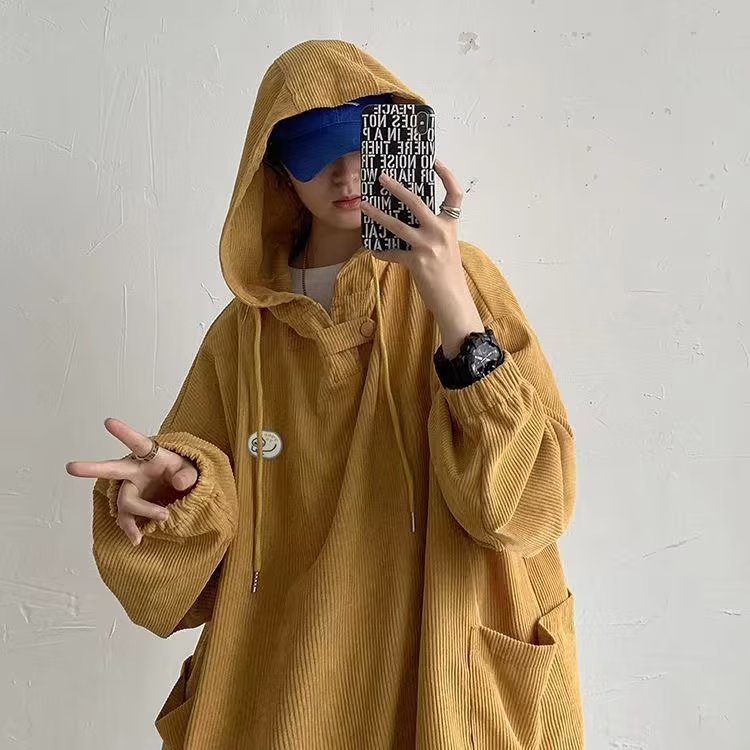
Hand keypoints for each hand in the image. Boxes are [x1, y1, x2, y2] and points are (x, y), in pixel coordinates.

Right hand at [66, 418, 198, 545]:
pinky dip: (131, 529)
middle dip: (92, 468)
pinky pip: (126, 518)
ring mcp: (132, 489)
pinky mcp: (132, 506)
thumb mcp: (192, 469)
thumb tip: (181, 484)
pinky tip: (137, 539)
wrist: (180, 488)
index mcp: (150, 456)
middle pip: (112, 470)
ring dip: (143, 511)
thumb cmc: (181, 472)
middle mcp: (135, 471)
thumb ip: (188, 474)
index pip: (137, 442)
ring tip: (164, 516)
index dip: (124, 432)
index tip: (108, 421)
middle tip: (70, 467)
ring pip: (126, 502)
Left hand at [359, 160, 468, 314]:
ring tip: (363, 206)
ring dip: (378, 214)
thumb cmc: (449, 274)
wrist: (453, 300)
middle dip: (397, 188)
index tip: (435, 161)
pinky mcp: (416, 262)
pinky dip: (381, 251)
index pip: (455, 195)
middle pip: (417, 203)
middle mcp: (440, 232)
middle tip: (381, 177)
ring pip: (397, 225)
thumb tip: (410, 220)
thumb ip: (433, 232)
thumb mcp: (447, 247)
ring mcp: (428, 247)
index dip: (447, 176)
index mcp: (450, 226)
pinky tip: (371, 249)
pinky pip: (392, 253)